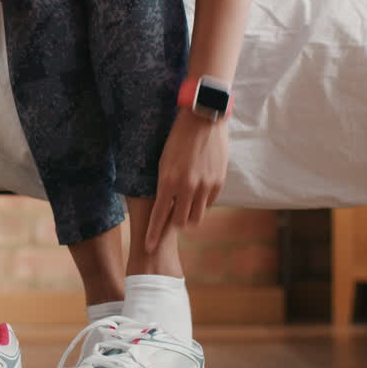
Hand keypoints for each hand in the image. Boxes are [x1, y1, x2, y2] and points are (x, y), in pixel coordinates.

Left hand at [145, 113, 228, 252]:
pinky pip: (209, 204)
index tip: (149, 248)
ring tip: (185, 210)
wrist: (203, 119)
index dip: (153, 234)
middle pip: (180, 222)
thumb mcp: (164, 162)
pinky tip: (197, 195)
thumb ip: (165, 185)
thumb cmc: (177, 139)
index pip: (159, 215)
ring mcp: (204, 186)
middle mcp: (187, 187)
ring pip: (196, 217)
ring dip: (189, 217)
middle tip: (172, 221)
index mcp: (168, 181)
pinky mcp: (218, 182)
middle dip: (174, 225)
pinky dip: (202, 204)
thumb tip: (163, 205)